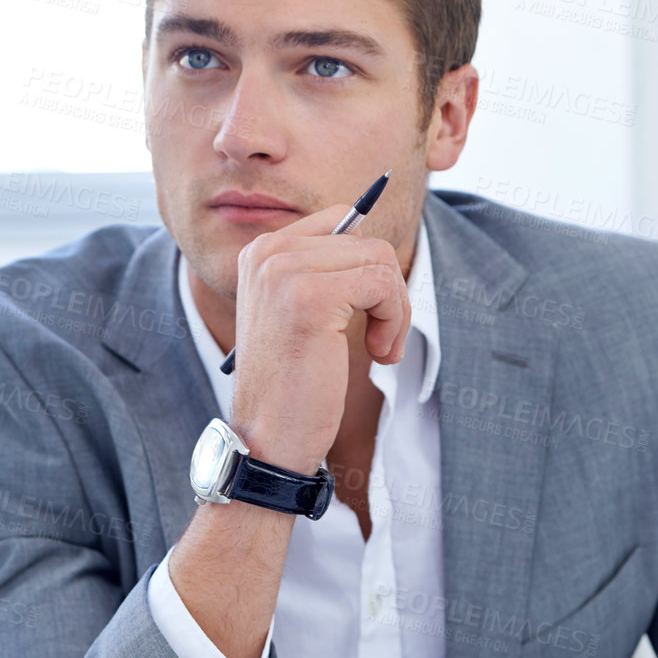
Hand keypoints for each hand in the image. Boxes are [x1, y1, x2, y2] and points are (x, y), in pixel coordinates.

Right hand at [230, 205, 410, 475]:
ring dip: (395, 309)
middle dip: (389, 292)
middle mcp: (267, 252)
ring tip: (382, 349)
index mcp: (262, 252)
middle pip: (366, 241)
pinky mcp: (310, 296)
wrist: (267, 437)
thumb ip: (325, 272)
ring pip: (380, 261)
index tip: (369, 310)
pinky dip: (394, 321)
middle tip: (383, 339)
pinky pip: (382, 285)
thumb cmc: (292, 384)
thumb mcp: (300, 314)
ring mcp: (284, 271)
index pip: (340, 221)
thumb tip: (376, 245)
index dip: (369, 266)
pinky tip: (378, 354)